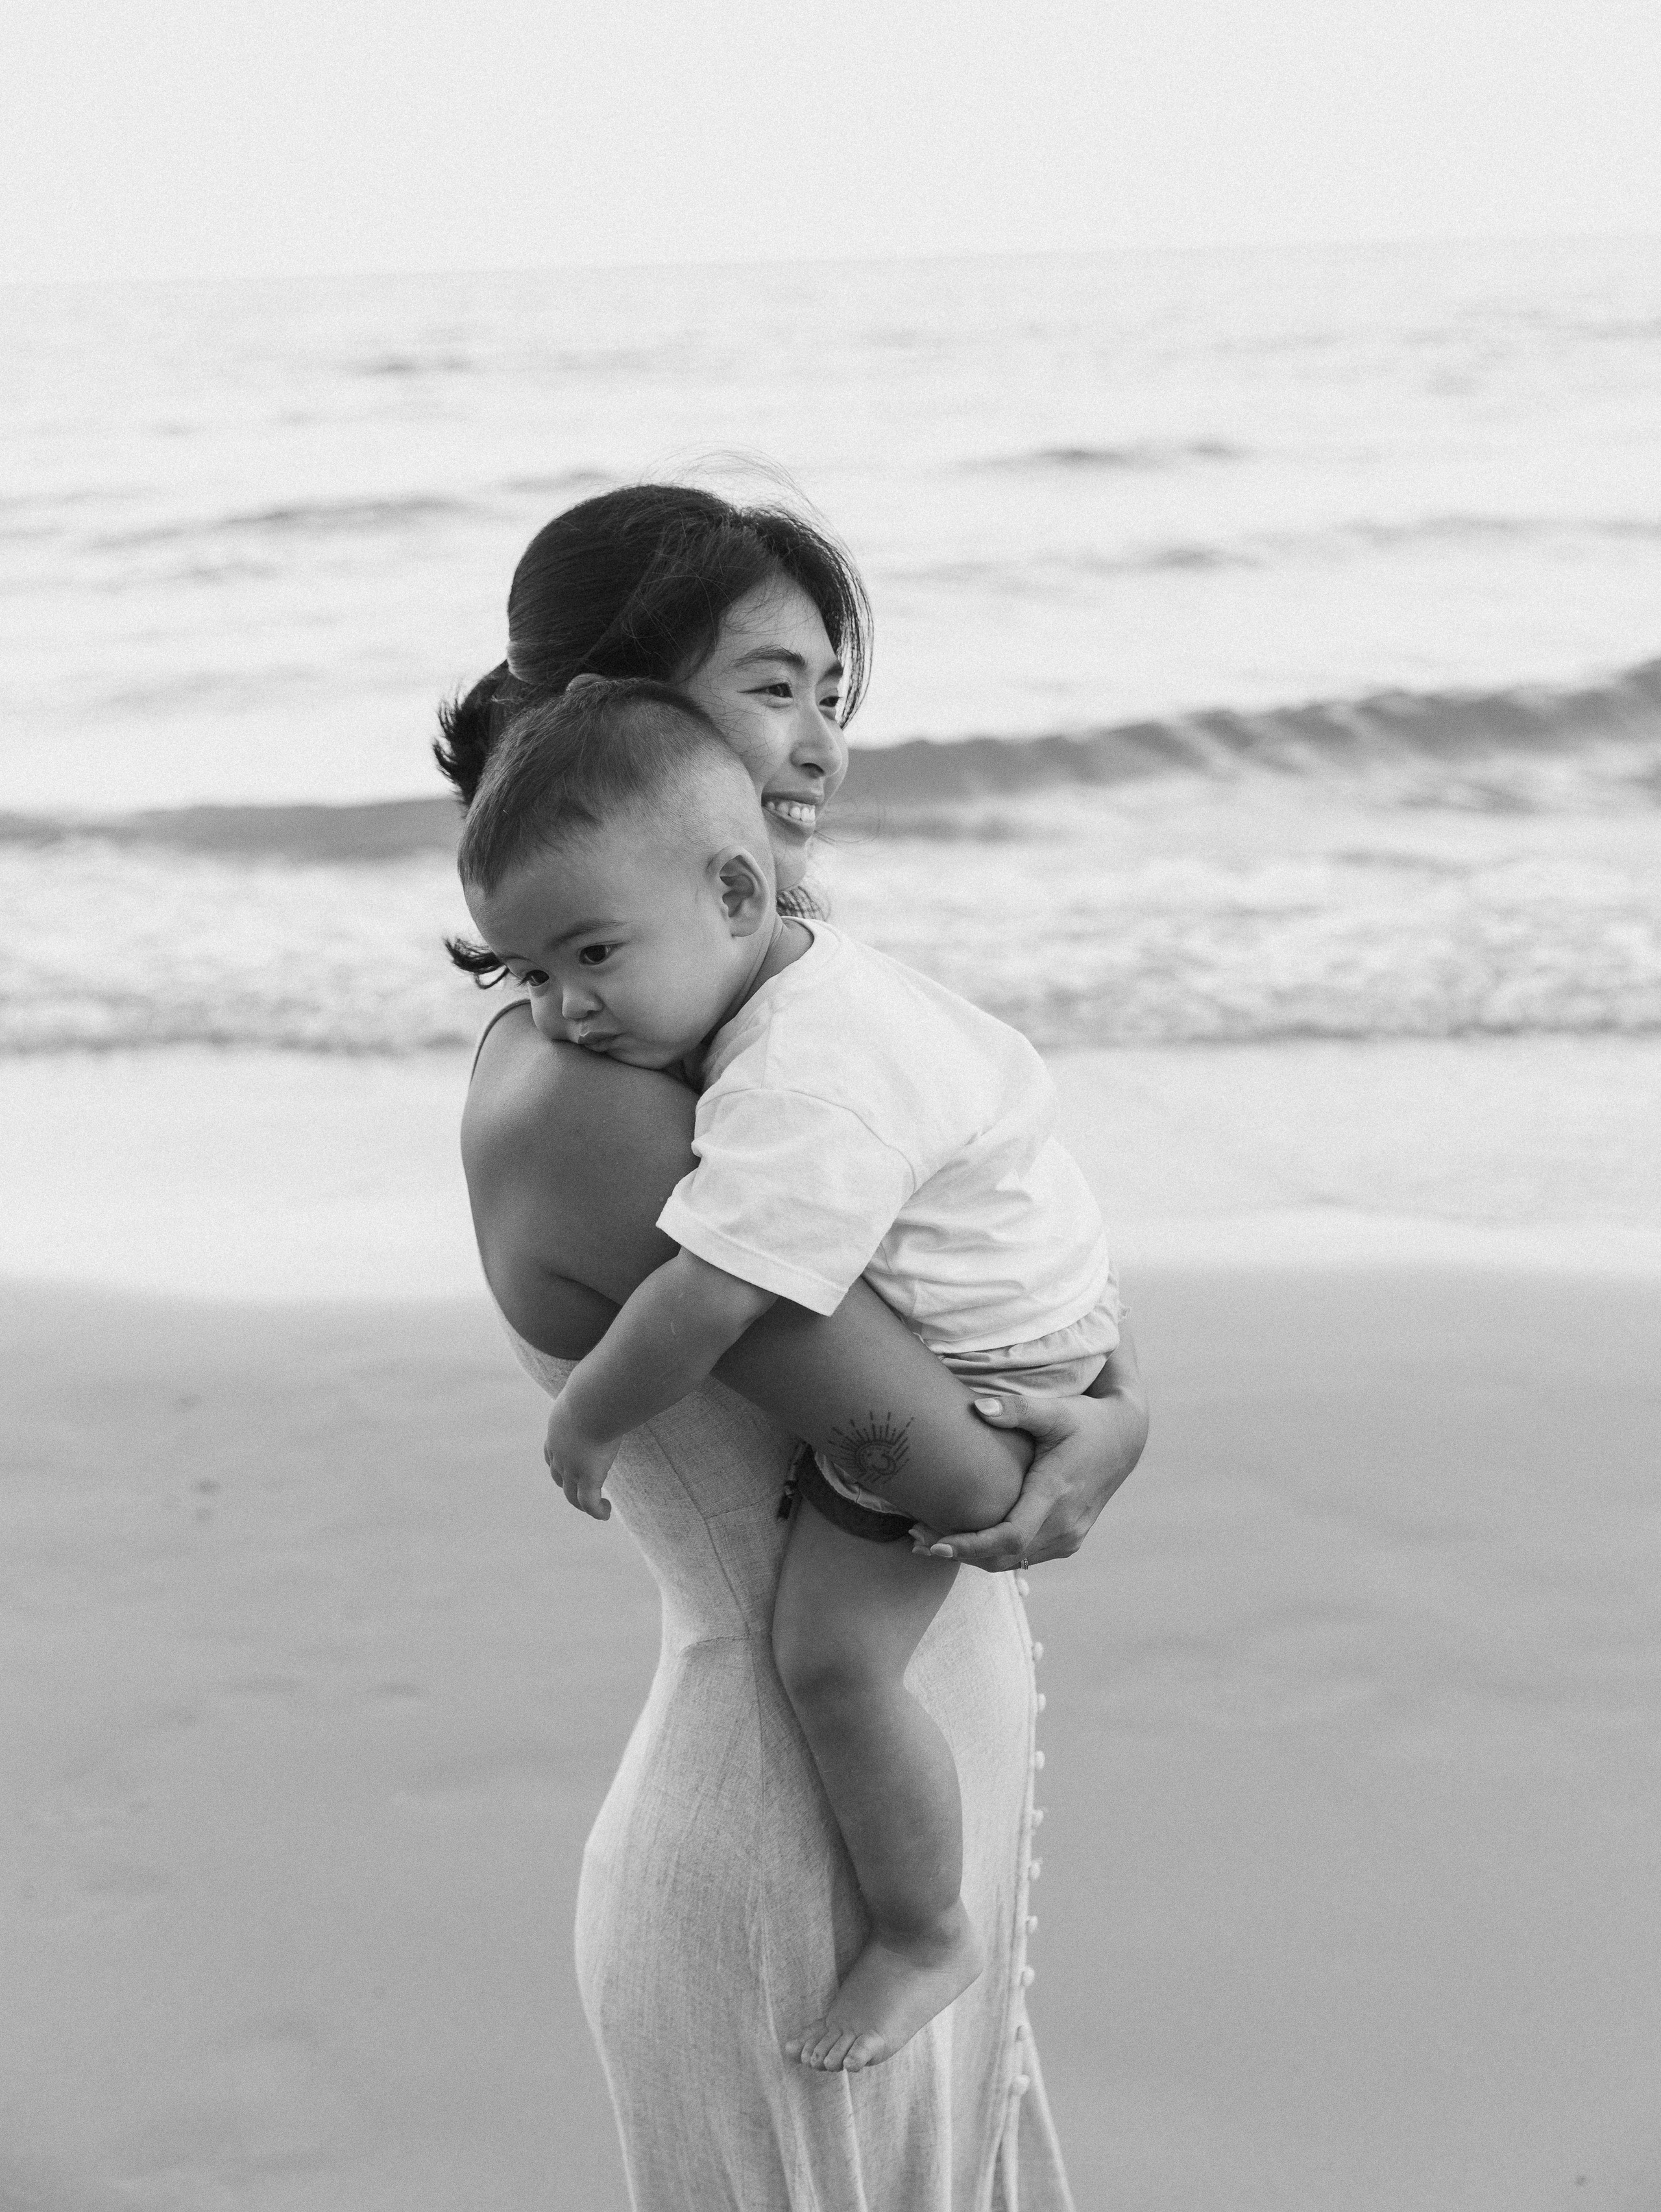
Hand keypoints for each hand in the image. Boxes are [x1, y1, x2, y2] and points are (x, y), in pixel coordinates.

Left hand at [543, 1396, 619, 1520]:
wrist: (592, 1400)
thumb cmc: (595, 1385)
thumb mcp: (590, 1384)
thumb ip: (598, 1384)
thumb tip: (610, 1373)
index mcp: (556, 1430)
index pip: (551, 1453)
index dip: (557, 1464)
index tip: (567, 1469)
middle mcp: (559, 1452)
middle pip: (558, 1477)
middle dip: (568, 1486)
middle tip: (583, 1492)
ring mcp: (571, 1467)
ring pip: (572, 1495)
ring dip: (583, 1504)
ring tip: (599, 1508)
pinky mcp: (588, 1477)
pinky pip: (590, 1502)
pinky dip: (596, 1511)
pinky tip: (606, 1514)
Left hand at [909, 1342, 1147, 1572]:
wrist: (1124, 1439)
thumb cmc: (1085, 1420)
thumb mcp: (1054, 1409)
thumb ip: (1016, 1409)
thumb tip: (978, 1407)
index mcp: (1057, 1493)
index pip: (1009, 1536)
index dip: (970, 1546)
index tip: (935, 1544)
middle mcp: (1065, 1523)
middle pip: (1005, 1557)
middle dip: (960, 1554)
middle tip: (916, 1540)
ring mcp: (1070, 1536)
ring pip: (1014, 1562)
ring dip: (974, 1558)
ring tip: (930, 1542)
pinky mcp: (1069, 1540)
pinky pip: (1026, 1557)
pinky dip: (995, 1555)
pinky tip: (967, 1542)